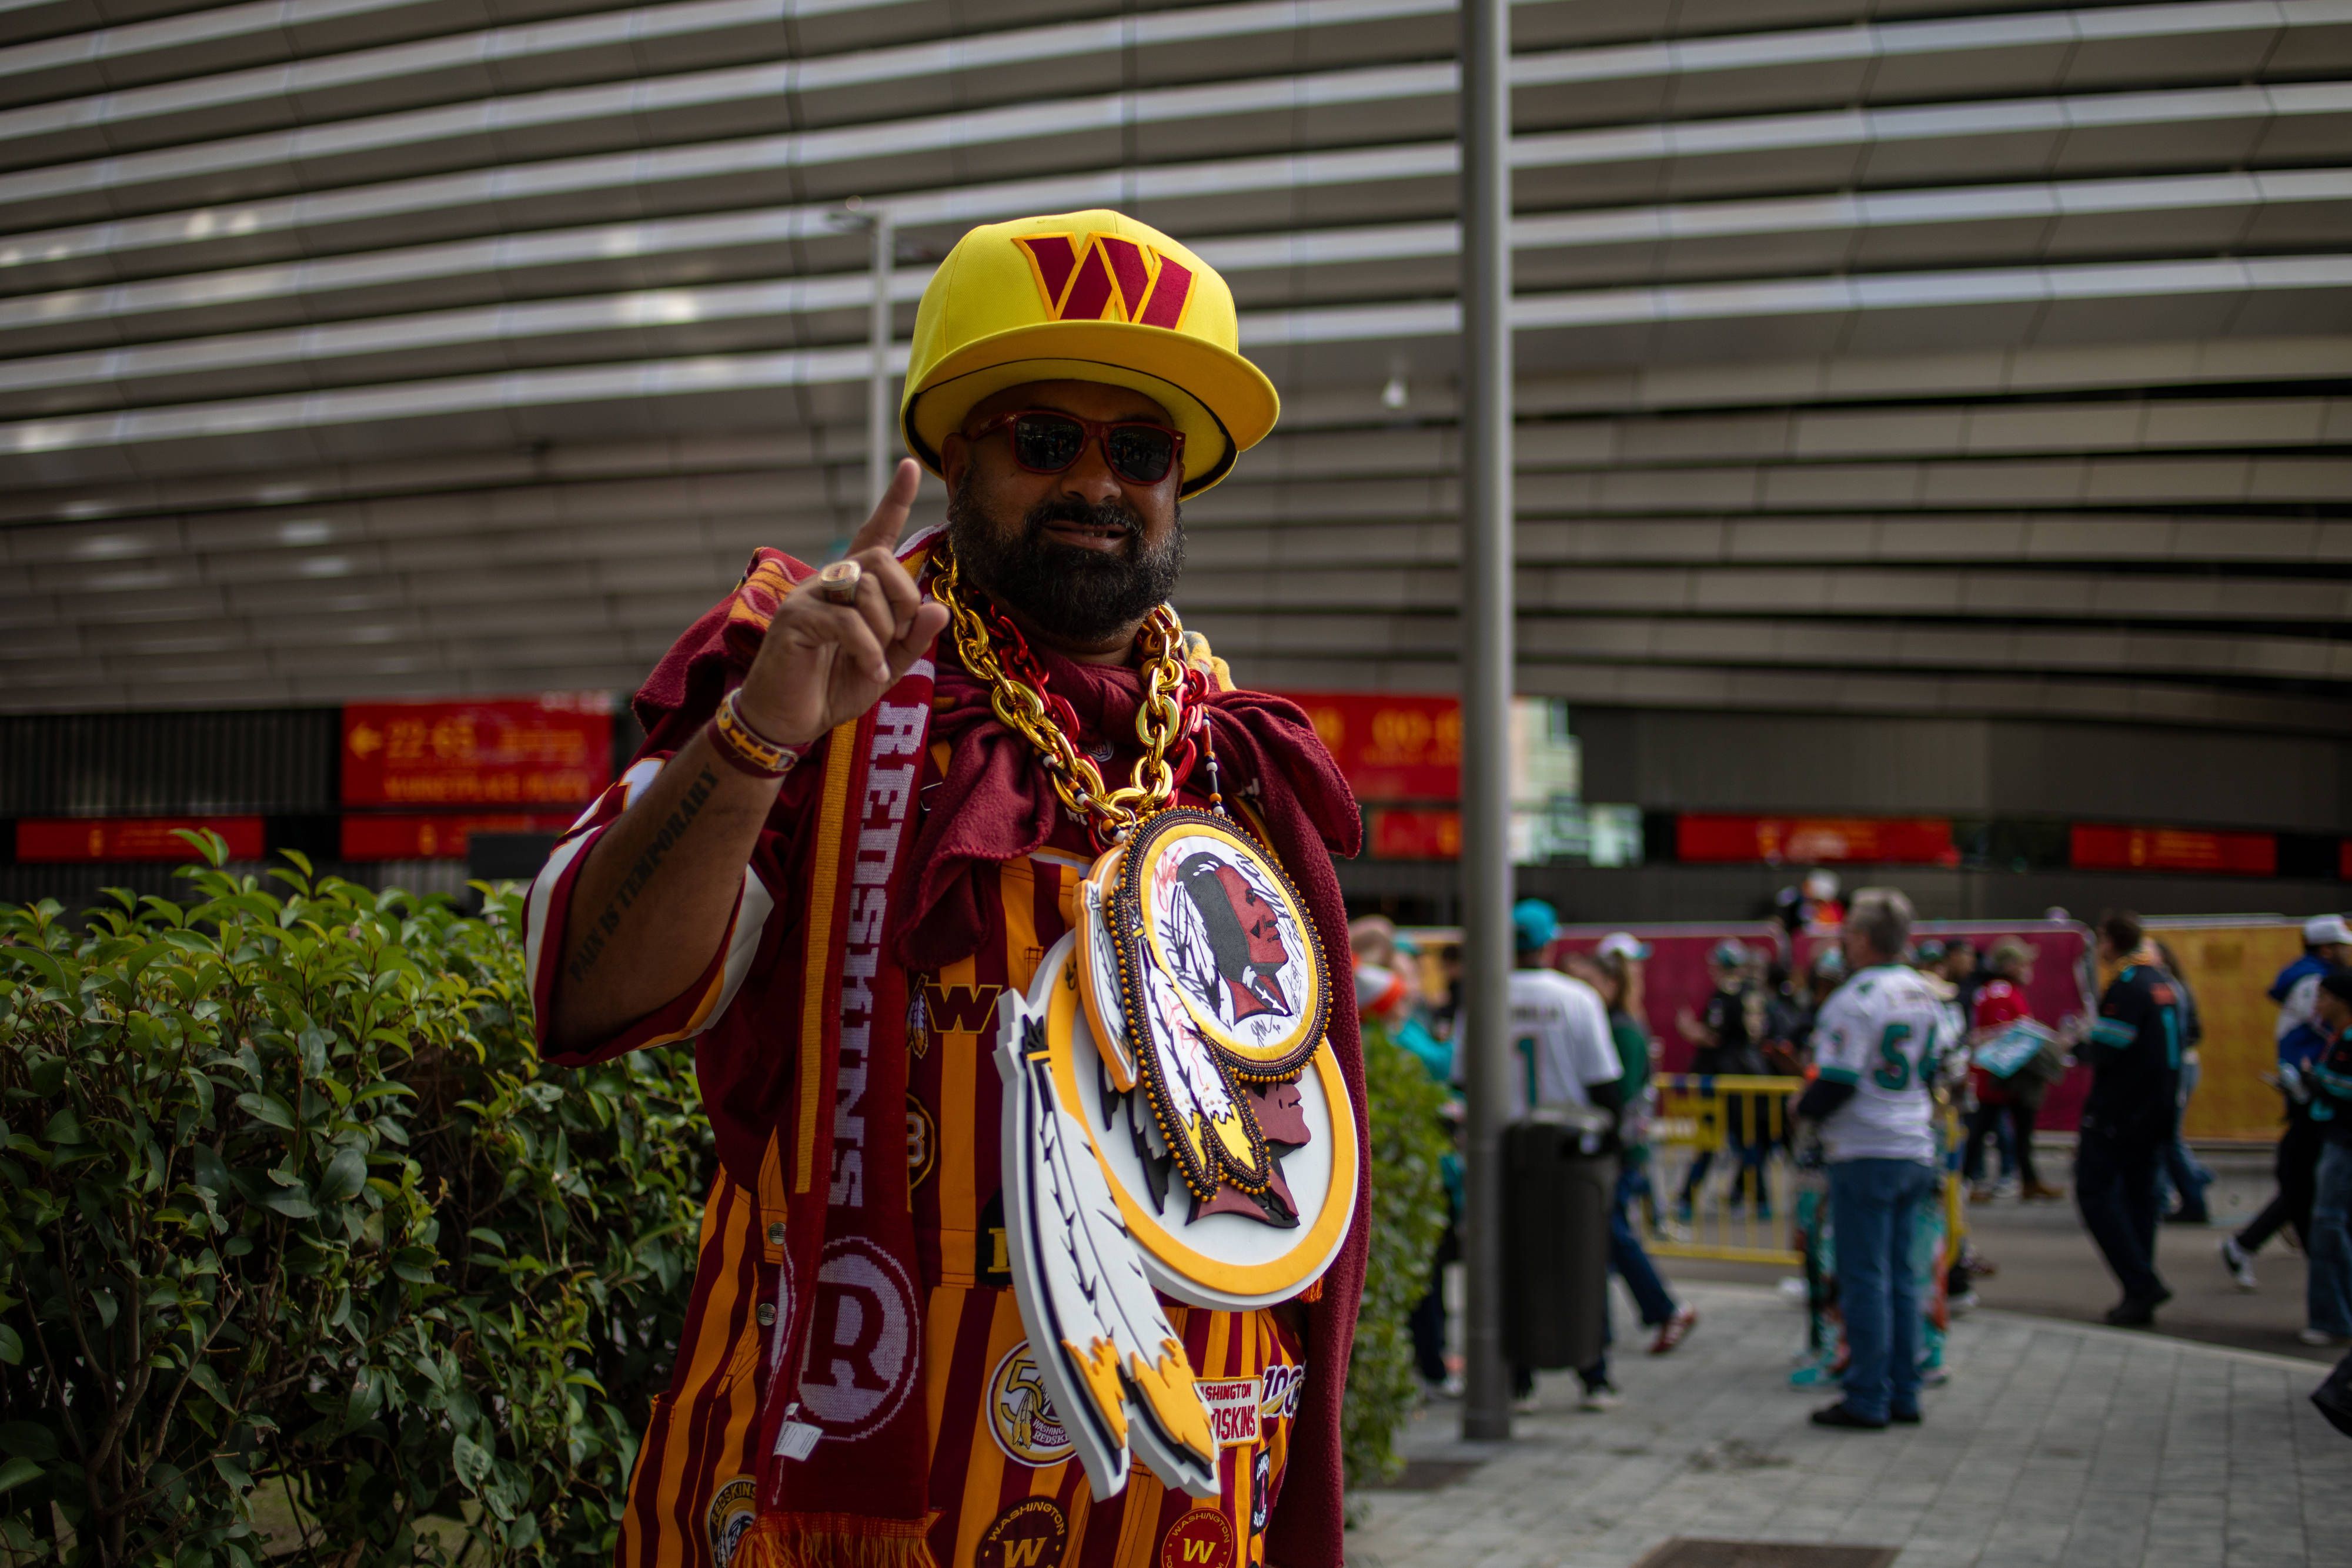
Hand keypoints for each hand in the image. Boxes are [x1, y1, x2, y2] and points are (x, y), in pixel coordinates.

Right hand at [733, 459, 950, 746]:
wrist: (787, 721)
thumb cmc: (832, 688)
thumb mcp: (886, 665)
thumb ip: (912, 637)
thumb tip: (938, 607)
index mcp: (851, 587)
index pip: (876, 534)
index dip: (894, 501)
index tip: (912, 466)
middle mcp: (829, 582)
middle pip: (882, 560)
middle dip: (905, 599)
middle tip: (901, 635)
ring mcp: (809, 597)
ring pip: (866, 586)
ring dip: (885, 629)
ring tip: (877, 661)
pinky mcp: (796, 619)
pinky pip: (847, 620)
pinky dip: (868, 650)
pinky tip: (868, 672)